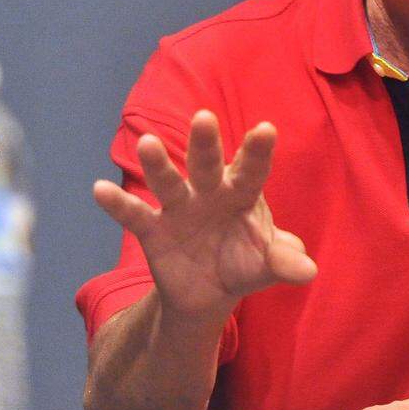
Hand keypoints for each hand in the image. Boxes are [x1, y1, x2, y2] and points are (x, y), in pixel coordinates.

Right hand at [92, 109, 316, 318]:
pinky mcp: (153, 229)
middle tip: (205, 117)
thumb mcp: (265, 265)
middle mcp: (209, 192)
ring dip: (158, 165)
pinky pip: (134, 215)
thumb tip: (309, 270)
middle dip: (206, 144)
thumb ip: (284, 262)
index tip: (266, 130)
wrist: (208, 292)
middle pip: (208, 165)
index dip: (258, 152)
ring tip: (147, 143)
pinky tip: (99, 189)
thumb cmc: (244, 263)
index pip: (252, 171)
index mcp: (242, 194)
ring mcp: (179, 207)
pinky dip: (117, 204)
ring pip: (168, 182)